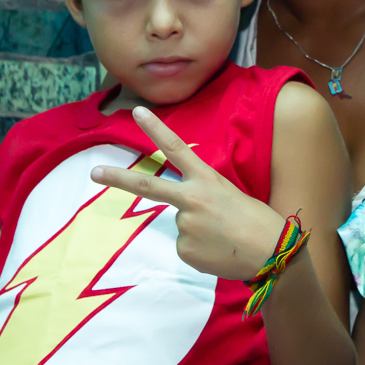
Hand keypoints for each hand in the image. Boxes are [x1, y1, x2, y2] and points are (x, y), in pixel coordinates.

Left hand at [90, 106, 283, 278]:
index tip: (138, 111)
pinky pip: (185, 246)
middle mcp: (191, 200)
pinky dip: (200, 249)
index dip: (156, 128)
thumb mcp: (230, 195)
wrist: (271, 252)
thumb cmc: (258, 221)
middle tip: (94, 172)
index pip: (176, 148)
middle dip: (118, 178)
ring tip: (223, 237)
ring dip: (198, 230)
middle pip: (148, 185)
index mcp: (207, 180)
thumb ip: (203, 195)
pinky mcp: (184, 250)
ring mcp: (185, 226)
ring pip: (181, 224)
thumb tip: (185, 214)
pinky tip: (218, 250)